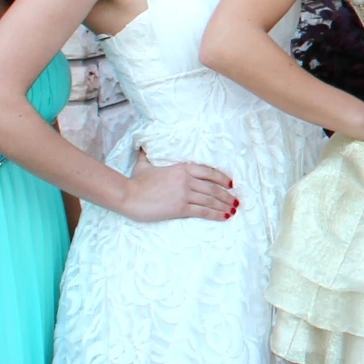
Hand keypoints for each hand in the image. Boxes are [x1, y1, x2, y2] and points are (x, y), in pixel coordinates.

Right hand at [119, 155, 236, 222]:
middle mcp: (186, 180)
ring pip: (211, 199)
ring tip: (233, 209)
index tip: (230, 183)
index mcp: (181, 168)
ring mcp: (184, 194)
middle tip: (235, 200)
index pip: (208, 172)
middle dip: (226, 195)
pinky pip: (203, 211)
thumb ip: (147, 155)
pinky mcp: (180, 208)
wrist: (127, 195)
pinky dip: (216, 214)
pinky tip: (224, 217)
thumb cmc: (135, 181)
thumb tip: (143, 146)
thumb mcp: (144, 164)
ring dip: (224, 205)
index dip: (222, 178)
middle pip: (213, 187)